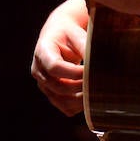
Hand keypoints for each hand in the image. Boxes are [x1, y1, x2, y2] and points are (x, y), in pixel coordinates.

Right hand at [31, 0, 88, 115]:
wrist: (58, 35)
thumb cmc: (69, 33)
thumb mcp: (77, 34)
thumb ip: (86, 47)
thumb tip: (100, 62)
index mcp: (43, 52)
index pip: (55, 67)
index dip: (74, 73)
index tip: (91, 70)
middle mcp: (39, 70)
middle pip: (59, 87)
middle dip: (81, 86)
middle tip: (99, 82)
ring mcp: (43, 84)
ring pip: (61, 100)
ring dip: (80, 99)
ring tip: (96, 91)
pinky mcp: (50, 93)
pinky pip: (64, 107)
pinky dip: (78, 106)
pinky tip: (90, 96)